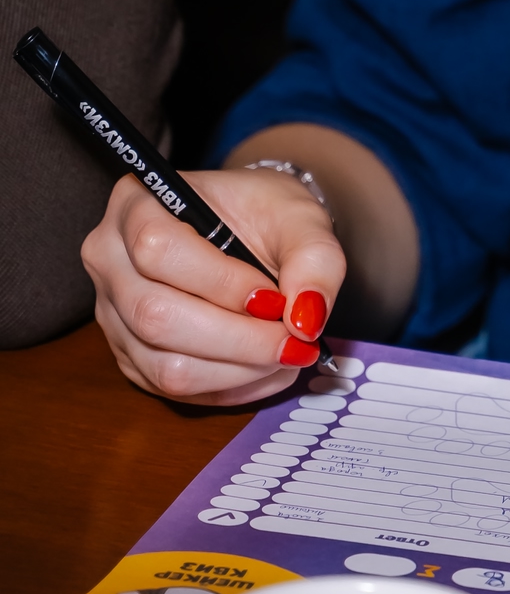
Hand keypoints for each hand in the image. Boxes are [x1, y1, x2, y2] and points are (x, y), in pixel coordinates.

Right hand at [83, 167, 345, 405]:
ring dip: (237, 371)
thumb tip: (306, 319)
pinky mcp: (129, 355)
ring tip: (288, 354)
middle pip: (155, 316)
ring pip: (164, 365)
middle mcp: (110, 259)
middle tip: (296, 341)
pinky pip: (172, 390)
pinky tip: (268, 369)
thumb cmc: (267, 214)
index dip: (221, 283)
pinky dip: (230, 387)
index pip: (158, 249)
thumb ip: (314, 259)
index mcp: (136, 203)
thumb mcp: (301, 217)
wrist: (255, 231)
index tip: (276, 298)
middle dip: (237, 339)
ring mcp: (113, 313)